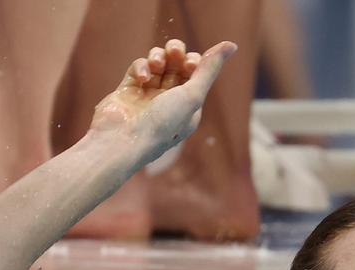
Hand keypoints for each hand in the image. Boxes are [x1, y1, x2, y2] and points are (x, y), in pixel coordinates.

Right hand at [89, 39, 235, 165]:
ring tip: (157, 63)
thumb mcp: (193, 95)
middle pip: (177, 65)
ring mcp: (148, 95)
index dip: (194, 62)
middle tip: (174, 52)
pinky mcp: (128, 90)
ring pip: (157, 63)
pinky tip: (142, 77)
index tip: (190, 64)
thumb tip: (231, 45)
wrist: (123, 140)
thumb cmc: (163, 124)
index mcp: (188, 107)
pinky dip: (141, 67)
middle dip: (177, 54)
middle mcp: (169, 101)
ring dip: (158, 57)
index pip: (195, 74)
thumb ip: (210, 69)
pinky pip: (138, 68)